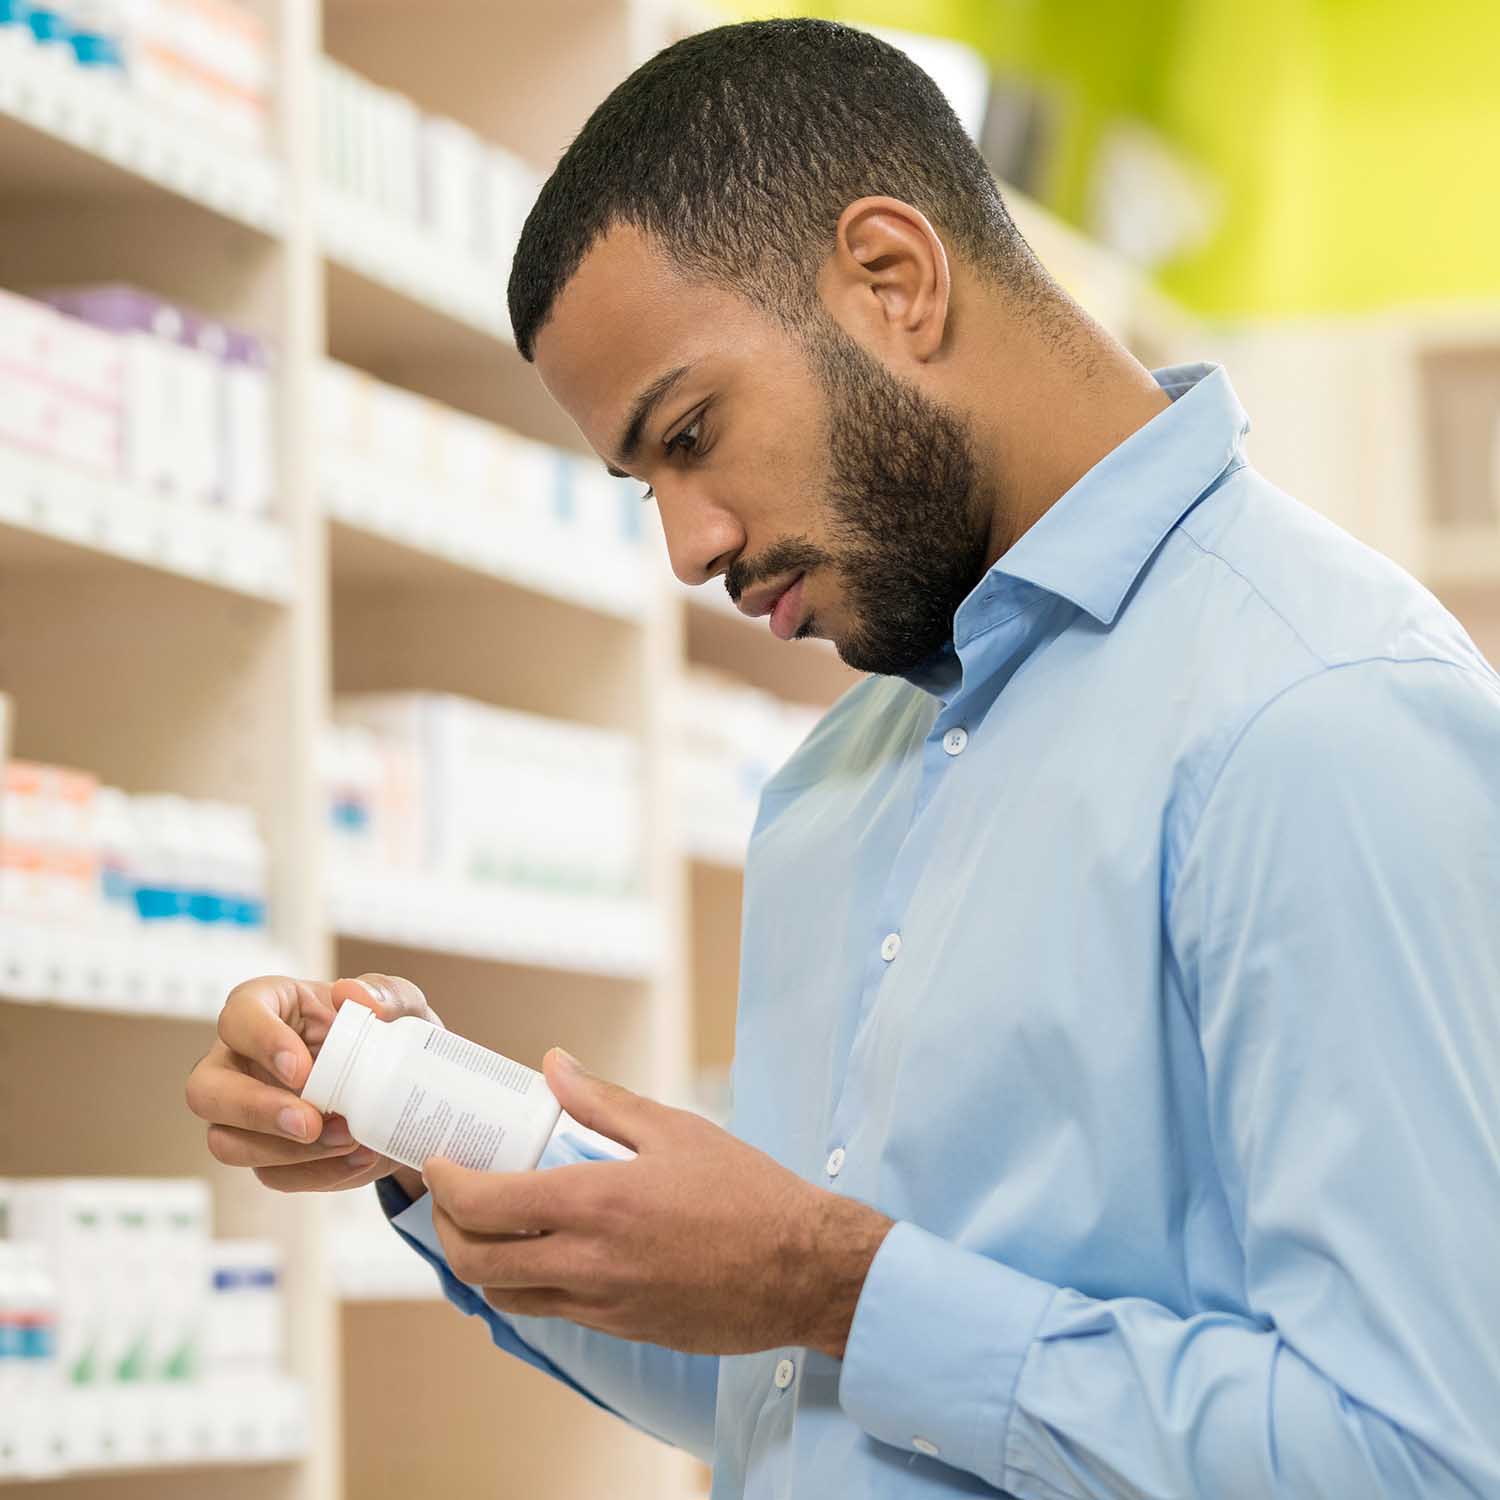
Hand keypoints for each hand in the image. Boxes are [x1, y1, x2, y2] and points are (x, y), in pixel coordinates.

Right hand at [185, 971, 441, 1195]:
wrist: (407, 1088)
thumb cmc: (389, 1032)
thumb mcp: (400, 1004)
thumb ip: (384, 993)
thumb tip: (350, 994)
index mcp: (266, 1008)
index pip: (238, 1017)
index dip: (261, 1042)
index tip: (302, 1069)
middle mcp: (239, 1061)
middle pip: (205, 1091)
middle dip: (255, 1111)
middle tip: (310, 1122)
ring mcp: (244, 1112)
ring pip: (227, 1143)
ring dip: (286, 1151)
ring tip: (348, 1139)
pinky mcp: (265, 1153)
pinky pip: (271, 1175)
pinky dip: (317, 1173)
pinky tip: (357, 1158)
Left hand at [425, 1050, 894, 1357]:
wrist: (801, 1269)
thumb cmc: (747, 1192)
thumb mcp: (676, 1129)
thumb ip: (603, 1100)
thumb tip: (553, 1067)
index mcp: (597, 1202)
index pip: (486, 1203)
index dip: (447, 1183)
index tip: (439, 1160)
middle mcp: (588, 1262)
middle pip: (476, 1261)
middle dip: (447, 1227)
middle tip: (452, 1196)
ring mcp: (602, 1305)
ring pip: (505, 1295)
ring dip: (482, 1262)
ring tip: (491, 1226)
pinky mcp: (621, 1330)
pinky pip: (551, 1311)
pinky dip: (528, 1283)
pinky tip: (546, 1252)